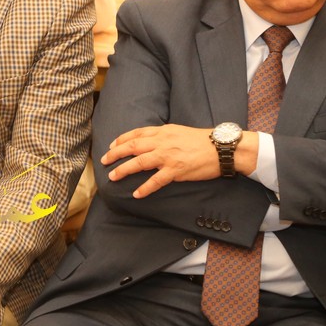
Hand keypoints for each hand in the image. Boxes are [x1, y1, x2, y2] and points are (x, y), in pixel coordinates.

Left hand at [101, 124, 256, 197]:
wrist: (221, 148)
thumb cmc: (202, 140)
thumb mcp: (179, 131)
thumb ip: (164, 136)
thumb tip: (151, 141)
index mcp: (163, 131)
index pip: (137, 133)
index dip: (121, 140)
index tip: (111, 145)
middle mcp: (162, 142)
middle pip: (132, 146)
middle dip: (115, 154)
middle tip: (104, 161)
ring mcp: (168, 156)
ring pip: (139, 162)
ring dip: (124, 170)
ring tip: (113, 177)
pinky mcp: (176, 171)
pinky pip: (156, 181)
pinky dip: (144, 188)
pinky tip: (136, 194)